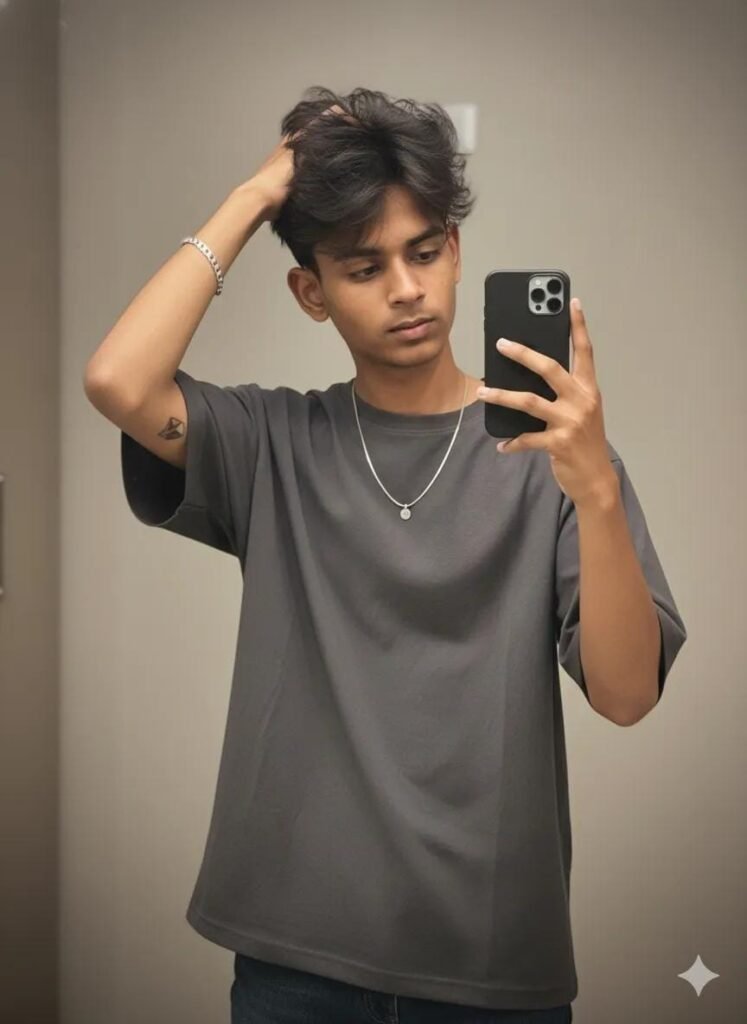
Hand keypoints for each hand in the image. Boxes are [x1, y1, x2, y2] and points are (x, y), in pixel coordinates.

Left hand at [476, 297, 616, 506]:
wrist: (597, 480)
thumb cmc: (585, 442)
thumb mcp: (582, 412)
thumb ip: (564, 393)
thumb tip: (529, 376)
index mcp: (588, 389)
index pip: (585, 351)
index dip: (579, 326)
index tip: (572, 302)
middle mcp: (582, 401)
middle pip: (549, 368)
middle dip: (523, 353)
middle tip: (501, 343)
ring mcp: (571, 422)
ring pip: (529, 402)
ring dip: (501, 396)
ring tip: (482, 392)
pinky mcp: (559, 443)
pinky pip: (527, 439)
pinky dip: (511, 442)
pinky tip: (500, 444)